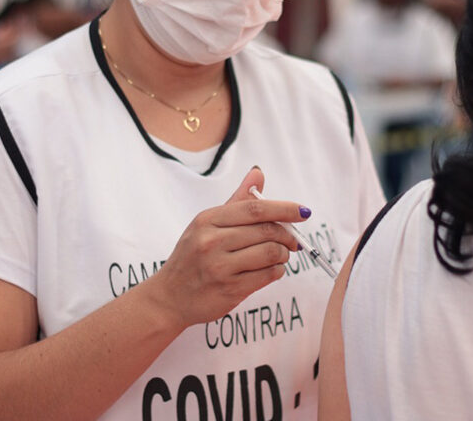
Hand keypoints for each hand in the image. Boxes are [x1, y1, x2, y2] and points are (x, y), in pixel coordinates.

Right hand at [144, 168, 305, 327]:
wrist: (169, 297)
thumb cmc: (192, 257)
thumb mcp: (206, 225)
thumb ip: (236, 201)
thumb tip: (258, 174)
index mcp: (207, 220)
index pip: (255, 208)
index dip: (284, 209)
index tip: (303, 211)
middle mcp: (212, 242)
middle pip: (267, 231)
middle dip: (287, 235)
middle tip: (293, 241)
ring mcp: (220, 267)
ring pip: (271, 253)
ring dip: (283, 254)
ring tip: (280, 255)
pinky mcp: (229, 290)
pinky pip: (268, 275)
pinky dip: (277, 271)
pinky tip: (272, 269)